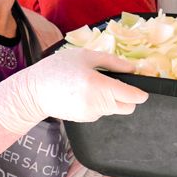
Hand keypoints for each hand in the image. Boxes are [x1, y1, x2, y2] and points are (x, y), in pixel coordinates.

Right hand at [0, 47, 147, 132]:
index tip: (143, 91)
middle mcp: (96, 102)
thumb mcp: (85, 56)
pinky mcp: (85, 120)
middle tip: (118, 85)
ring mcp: (91, 114)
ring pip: (115, 110)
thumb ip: (112, 62)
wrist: (33, 92)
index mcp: (97, 84)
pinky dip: (100, 105)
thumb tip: (133, 68)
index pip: (131, 96)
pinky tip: (85, 95)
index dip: (140, 94)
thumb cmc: (57, 68)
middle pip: (128, 107)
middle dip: (128, 98)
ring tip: (93, 86)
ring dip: (113, 100)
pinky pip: (102, 112)